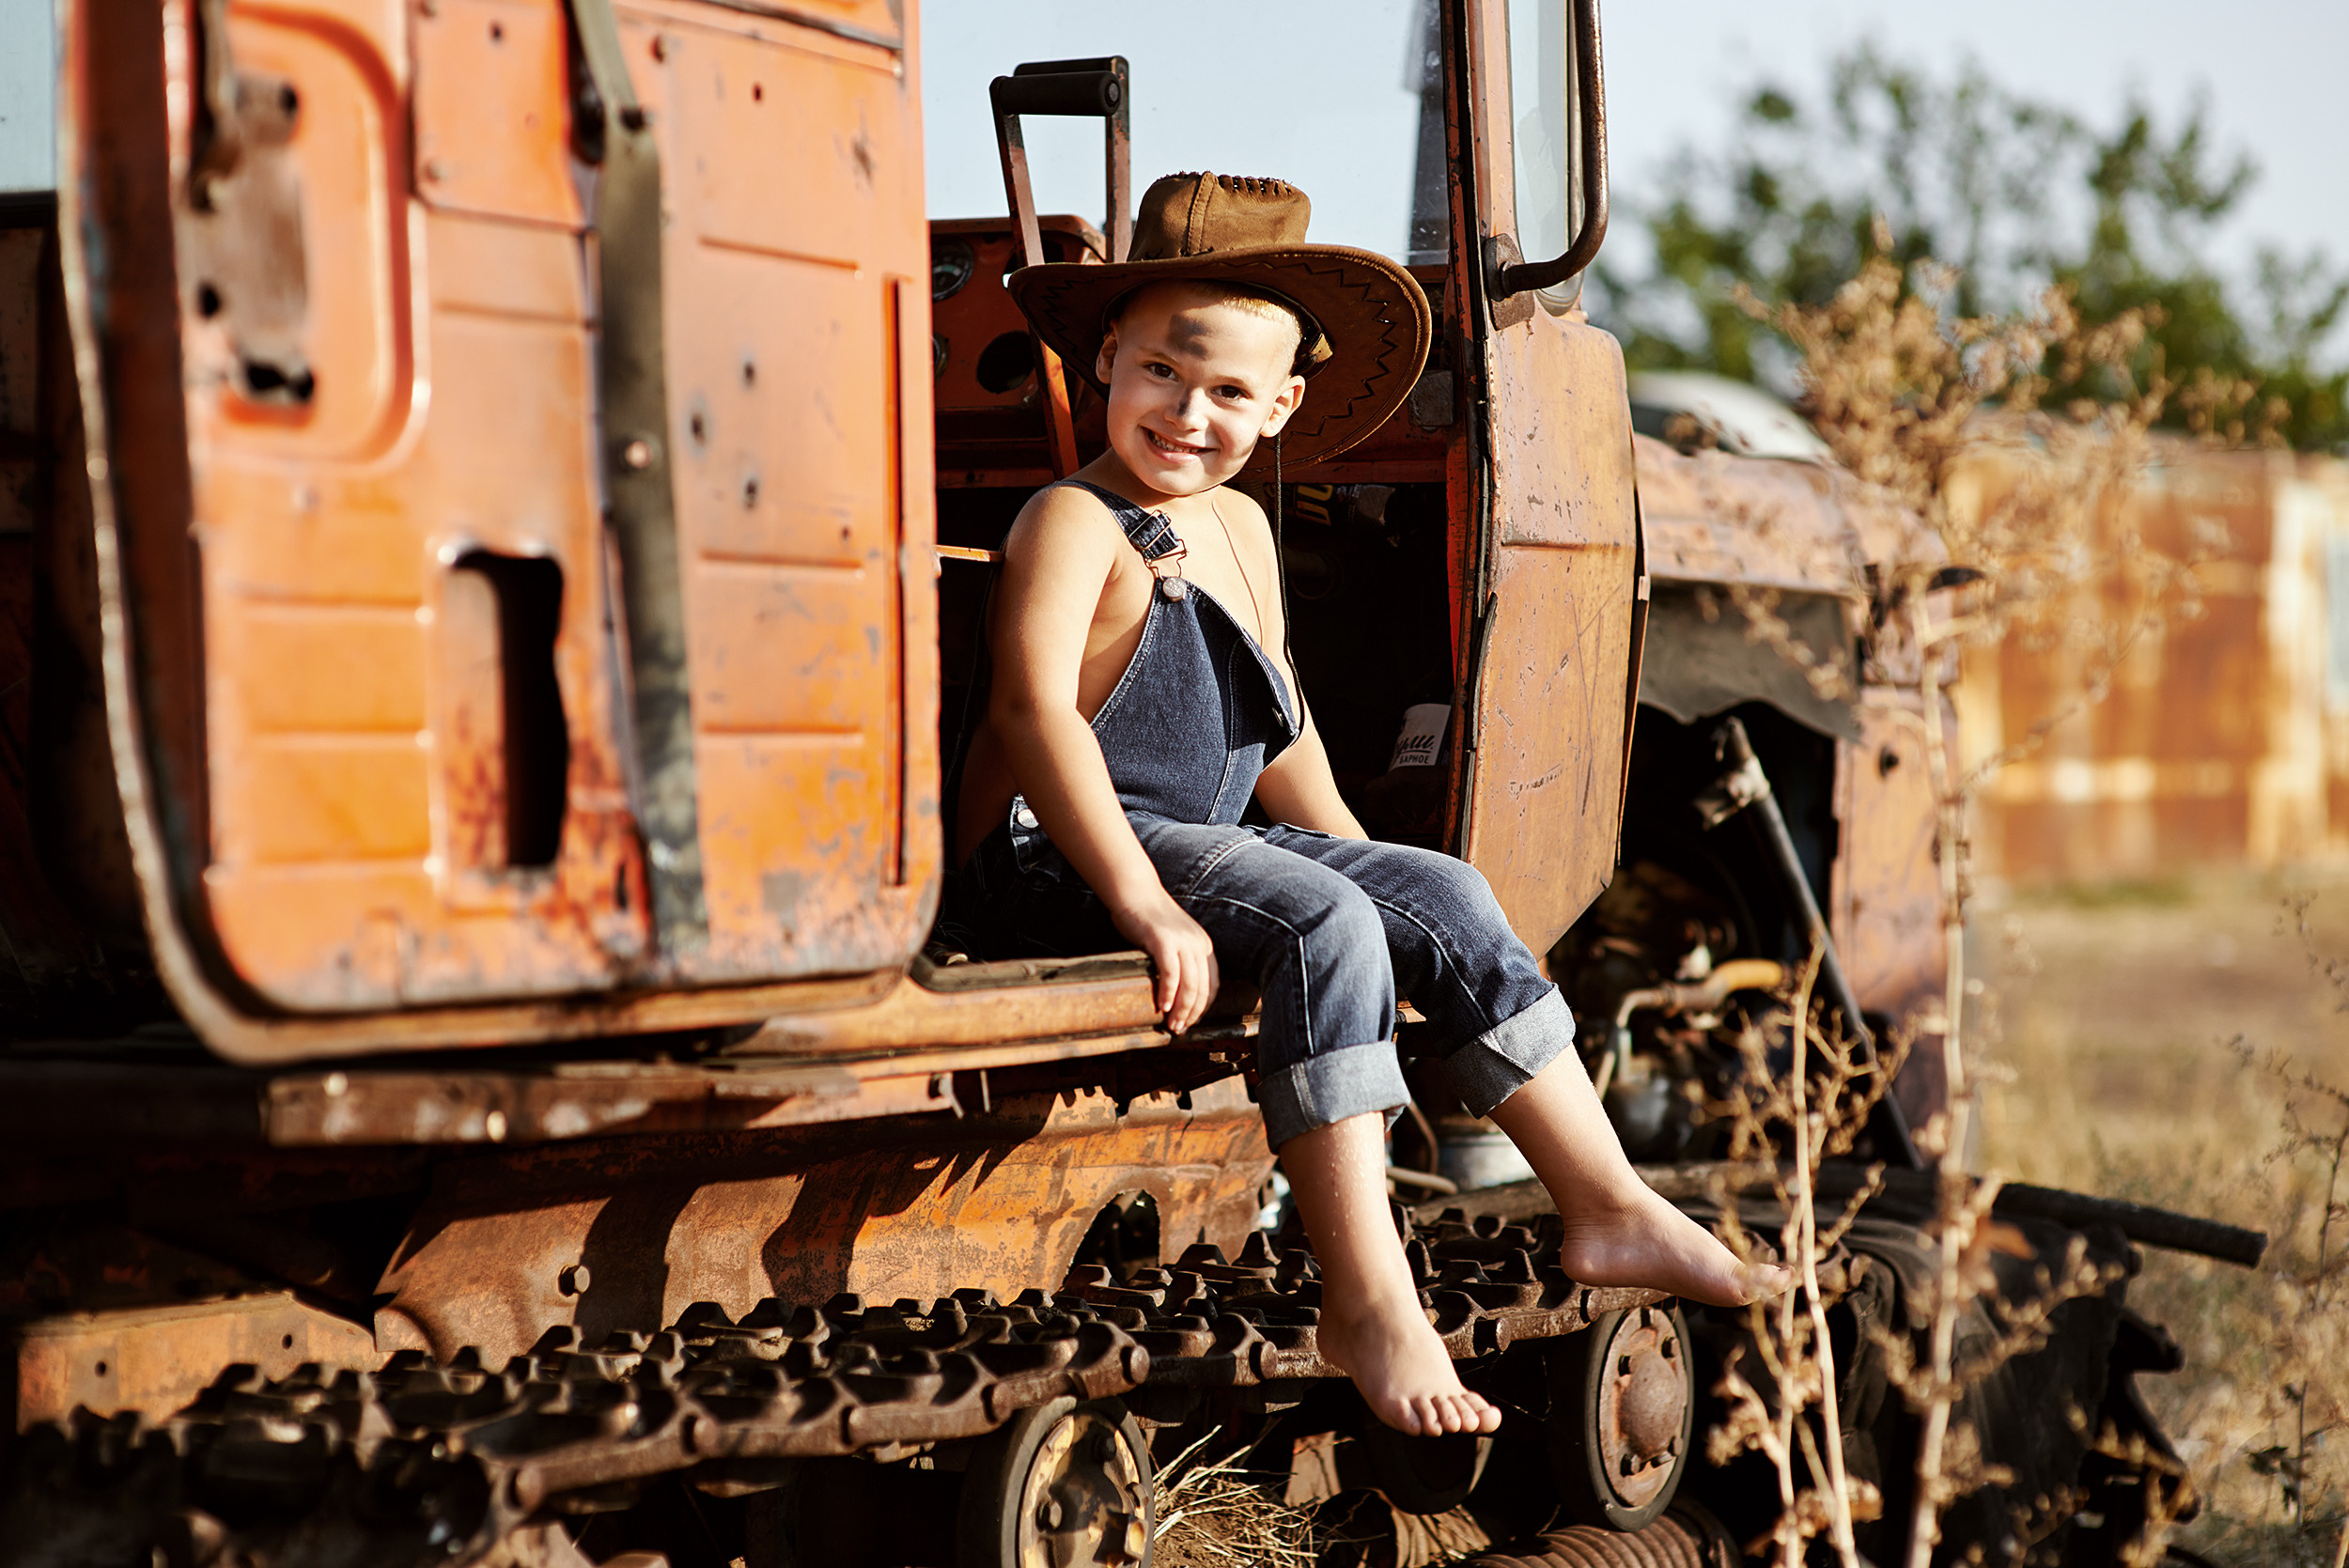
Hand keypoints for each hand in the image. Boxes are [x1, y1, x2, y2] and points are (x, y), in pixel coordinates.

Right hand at [1111, 893, 1219, 1035]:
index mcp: (1204, 946)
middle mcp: (1198, 944)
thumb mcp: (1173, 940)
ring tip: (1171, 1024)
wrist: (1135, 892)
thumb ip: (1180, 960)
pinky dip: (1168, 993)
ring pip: (1190, 985)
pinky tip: (1162, 1006)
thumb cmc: (1149, 919)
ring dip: (1181, 1009)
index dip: (1202, 1008)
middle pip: (1203, 988)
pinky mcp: (1163, 940)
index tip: (1190, 1022)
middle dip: (1192, 1014)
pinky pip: (1171, 973)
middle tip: (1179, 1030)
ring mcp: (1182, 941)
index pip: (1212, 985)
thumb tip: (1177, 992)